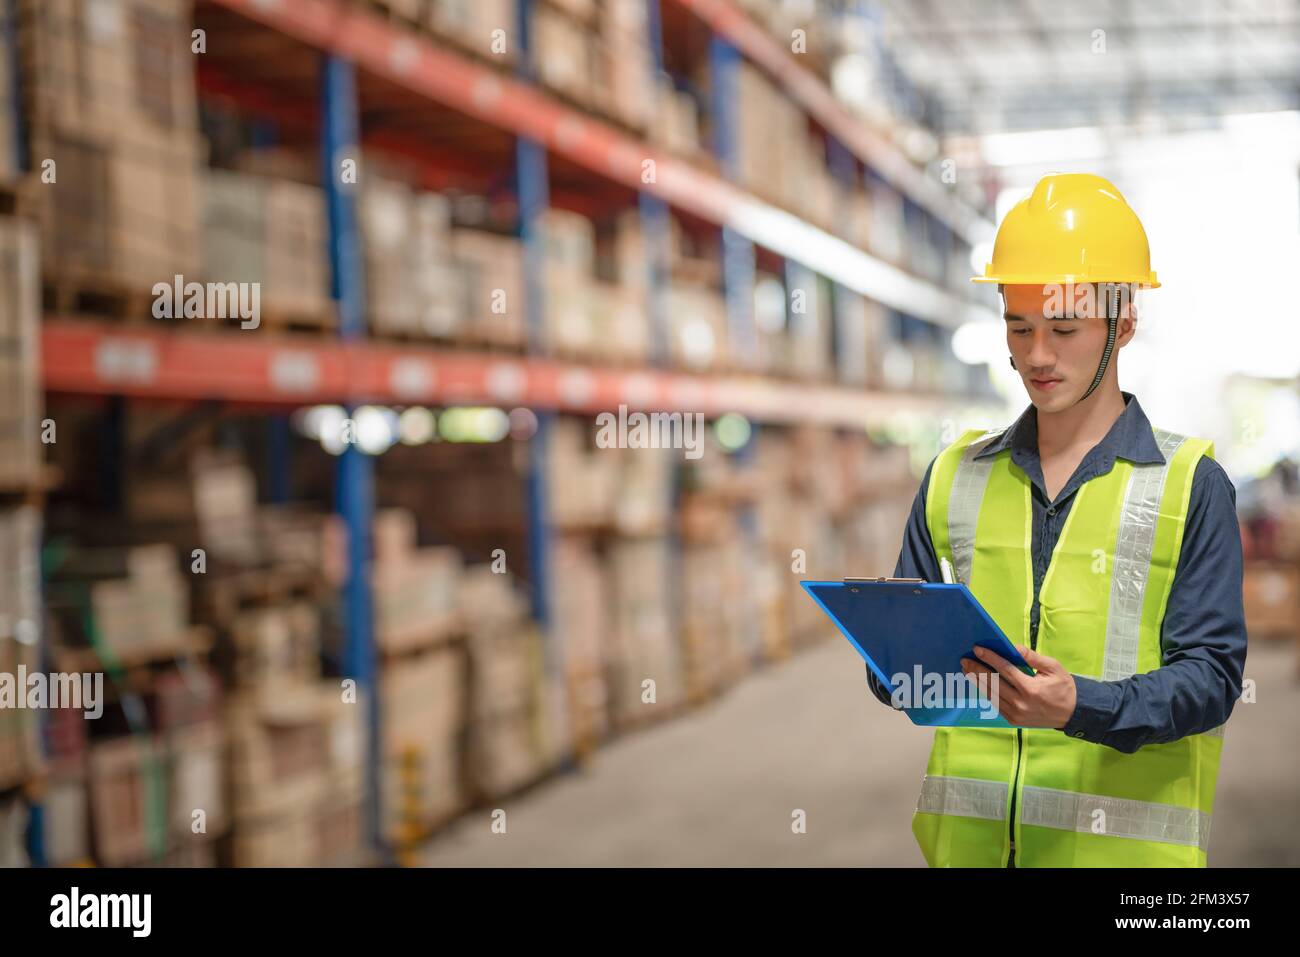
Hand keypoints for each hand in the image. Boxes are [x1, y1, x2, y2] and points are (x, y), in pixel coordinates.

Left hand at [960, 645, 1076, 729]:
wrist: (1073, 713)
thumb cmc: (1064, 687)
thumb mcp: (1053, 667)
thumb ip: (1031, 657)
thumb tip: (1012, 647)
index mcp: (1031, 689)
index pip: (1004, 670)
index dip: (990, 658)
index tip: (977, 649)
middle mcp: (1020, 703)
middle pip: (993, 683)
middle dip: (977, 669)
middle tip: (965, 659)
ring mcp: (1015, 714)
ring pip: (991, 694)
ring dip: (977, 681)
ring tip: (967, 669)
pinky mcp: (1013, 720)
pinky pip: (995, 704)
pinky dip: (986, 692)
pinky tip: (979, 683)